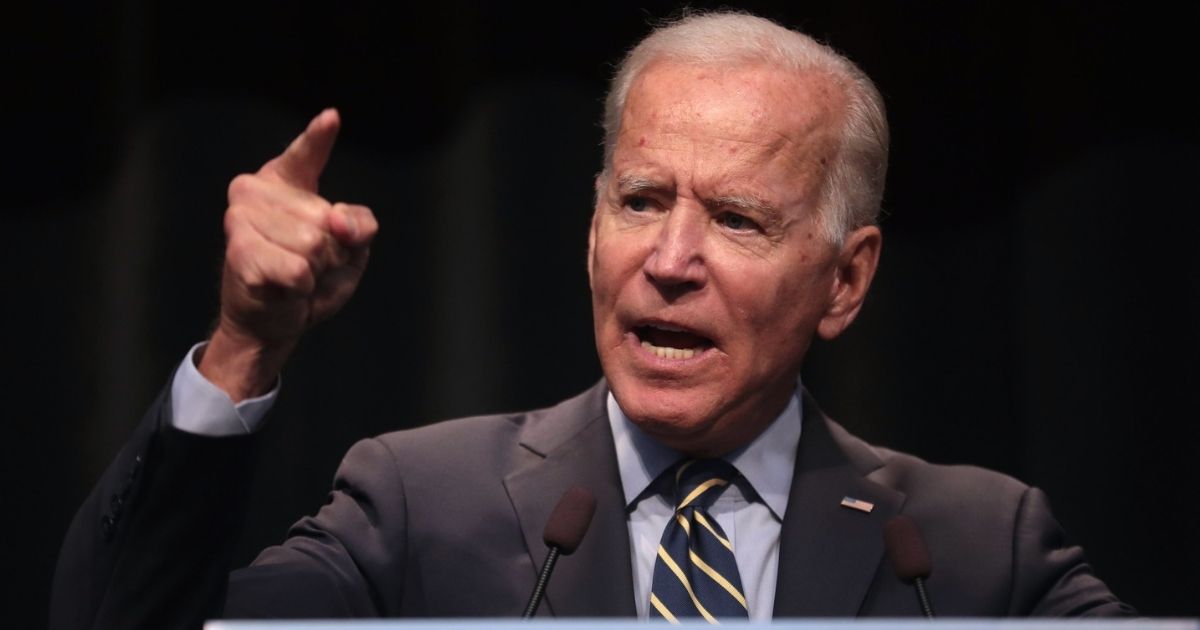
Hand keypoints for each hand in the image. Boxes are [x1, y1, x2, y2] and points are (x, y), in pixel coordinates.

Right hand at [198, 109, 378, 400]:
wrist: (277, 320)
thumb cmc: (311, 278)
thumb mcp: (351, 249)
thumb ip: (359, 225)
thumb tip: (338, 221)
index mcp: (284, 182)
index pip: (305, 154)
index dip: (318, 138)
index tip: (331, 119)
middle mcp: (255, 191)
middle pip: (327, 219)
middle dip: (332, 252)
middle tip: (309, 264)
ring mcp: (241, 219)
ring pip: (313, 244)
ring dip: (315, 271)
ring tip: (296, 275)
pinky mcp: (239, 251)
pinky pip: (297, 269)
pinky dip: (302, 286)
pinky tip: (284, 287)